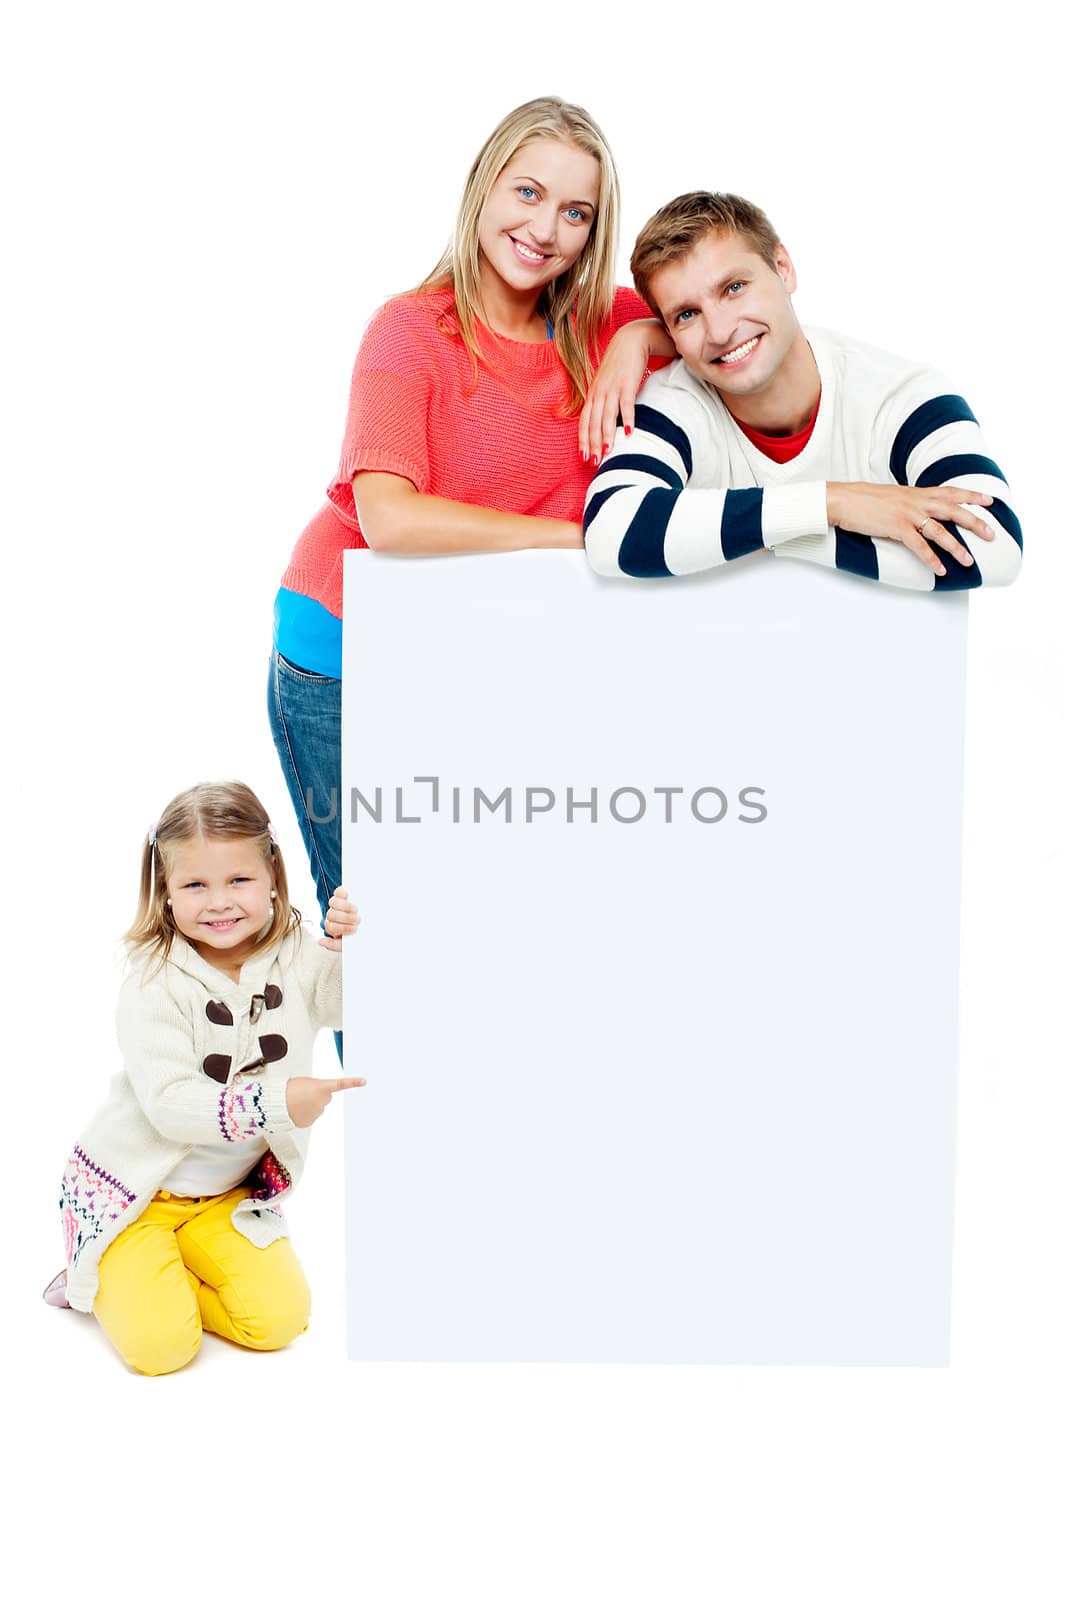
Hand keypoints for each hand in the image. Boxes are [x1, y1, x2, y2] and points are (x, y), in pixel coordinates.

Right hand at [285, 1074, 365, 1127]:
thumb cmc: (286, 1090)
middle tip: (304, 1093)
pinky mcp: (309, 1122)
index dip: (353, 1082)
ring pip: (318, 1107)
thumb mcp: (304, 1082)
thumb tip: (317, 1094)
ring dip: (311, 1105)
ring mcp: (317, 1113)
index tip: (364, 1081)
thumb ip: (315, 1087)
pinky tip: (295, 1110)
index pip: (340, 1084)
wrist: (274, 1105)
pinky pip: (310, 1116)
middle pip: (326, 1097)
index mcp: (321, 1087)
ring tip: (297, 1102)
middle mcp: (322, 1102)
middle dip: (319, 1095)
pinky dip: (305, 1114)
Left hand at [319, 886, 360, 950]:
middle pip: (332, 915)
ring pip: (333, 902)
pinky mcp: (341, 894)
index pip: (331, 927)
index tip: (355, 930)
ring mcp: (336, 904)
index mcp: (333, 927)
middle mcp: (332, 915)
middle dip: (346, 918)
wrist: (366, 926)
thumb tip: (320, 941)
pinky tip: (349, 896)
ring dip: (346, 907)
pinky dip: (343, 893)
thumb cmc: (356, 934)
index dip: (343, 928)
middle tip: (358, 920)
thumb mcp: (347, 944)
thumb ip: (335, 946)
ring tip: (356, 910)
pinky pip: (339, 891)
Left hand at [579, 322, 655, 464]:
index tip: (583, 457)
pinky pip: (626, 404)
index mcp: (593, 394)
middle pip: (593, 422)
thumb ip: (604, 402)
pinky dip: (627, 419)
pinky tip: (628, 432)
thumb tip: (604, 423)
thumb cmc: (620, 365)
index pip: (584, 421)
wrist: (631, 340)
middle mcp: (599, 392)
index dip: (583, 439)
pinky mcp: (627, 383)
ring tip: (608, 452)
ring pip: (607, 416)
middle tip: (594, 462)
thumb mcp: (607, 383)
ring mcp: (612, 388)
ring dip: (606, 435)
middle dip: (592, 443)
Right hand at [826, 483, 994, 576]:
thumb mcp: (892, 497)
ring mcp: (907, 514)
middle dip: (975, 522)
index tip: (990, 500)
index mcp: (916, 492)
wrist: (842, 500)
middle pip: (954, 510)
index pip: (951, 491)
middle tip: (991, 534)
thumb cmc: (863, 500)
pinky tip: (940, 570)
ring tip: (969, 561)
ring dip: (956, 547)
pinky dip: (931, 559)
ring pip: (940, 530)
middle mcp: (916, 501)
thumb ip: (908, 502)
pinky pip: (919, 546)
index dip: (971, 495)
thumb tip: (918, 512)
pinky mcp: (896, 528)